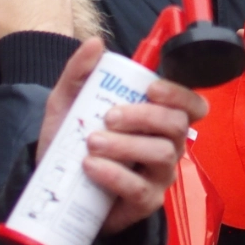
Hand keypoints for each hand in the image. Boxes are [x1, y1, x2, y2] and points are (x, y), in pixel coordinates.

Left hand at [38, 38, 208, 235]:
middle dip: (145, 116)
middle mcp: (167, 144)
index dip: (180, 94)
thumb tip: (95, 43)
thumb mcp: (69, 103)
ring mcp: (159, 174)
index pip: (191, 103)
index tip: (151, 88)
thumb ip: (80, 72)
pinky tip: (91, 166)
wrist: (52, 188)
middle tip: (109, 117)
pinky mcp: (145, 201)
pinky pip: (139, 187)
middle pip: (178, 124)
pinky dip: (114, 174)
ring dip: (126, 145)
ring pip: (162, 153)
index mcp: (158, 118)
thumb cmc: (72, 143)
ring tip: (92, 142)